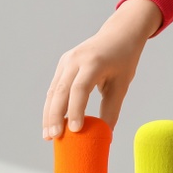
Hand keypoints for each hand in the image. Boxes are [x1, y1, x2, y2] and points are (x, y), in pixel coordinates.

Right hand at [43, 0, 161, 139]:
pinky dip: (52, 105)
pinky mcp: (63, 64)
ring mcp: (66, 60)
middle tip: (54, 138)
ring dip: (49, 114)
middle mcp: (76, 59)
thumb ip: (112, 109)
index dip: (75, 110)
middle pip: (61, 91)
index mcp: (94, 62)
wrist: (119, 34)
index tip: (75, 130)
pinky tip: (52, 122)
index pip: (80, 89)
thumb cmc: (124, 60)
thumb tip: (105, 134)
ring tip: (49, 136)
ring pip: (53, 91)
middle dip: (55, 116)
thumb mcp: (122, 84)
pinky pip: (55, 87)